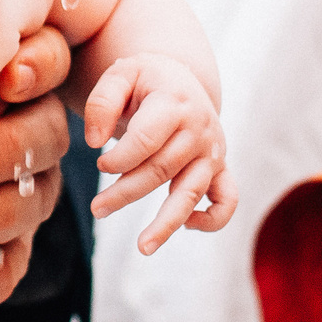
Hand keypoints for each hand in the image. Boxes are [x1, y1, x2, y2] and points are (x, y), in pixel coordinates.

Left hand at [0, 25, 71, 309]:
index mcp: (11, 74)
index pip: (48, 60)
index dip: (37, 68)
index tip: (5, 79)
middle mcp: (28, 124)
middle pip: (46, 132)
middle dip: (7, 148)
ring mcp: (25, 182)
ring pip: (36, 195)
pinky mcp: (11, 236)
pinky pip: (17, 257)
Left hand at [85, 52, 237, 251]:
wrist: (180, 78)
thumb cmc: (144, 80)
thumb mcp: (120, 74)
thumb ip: (101, 101)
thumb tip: (93, 142)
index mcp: (174, 103)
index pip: (147, 140)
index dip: (119, 158)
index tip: (99, 164)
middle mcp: (200, 129)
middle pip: (161, 170)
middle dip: (126, 193)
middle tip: (97, 209)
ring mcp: (213, 152)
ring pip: (191, 193)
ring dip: (166, 223)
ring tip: (143, 247)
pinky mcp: (220, 169)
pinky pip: (227, 200)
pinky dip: (214, 219)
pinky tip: (186, 227)